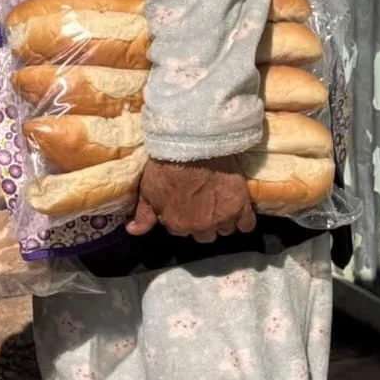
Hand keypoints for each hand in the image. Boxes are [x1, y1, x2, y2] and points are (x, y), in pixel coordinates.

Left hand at [128, 157, 255, 242]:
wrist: (193, 145)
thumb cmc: (166, 165)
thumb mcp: (148, 190)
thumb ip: (143, 216)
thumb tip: (132, 232)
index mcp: (177, 225)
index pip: (179, 230)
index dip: (180, 215)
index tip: (182, 202)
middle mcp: (201, 227)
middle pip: (204, 234)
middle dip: (201, 222)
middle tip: (201, 203)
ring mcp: (223, 218)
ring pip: (225, 229)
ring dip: (221, 220)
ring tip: (219, 203)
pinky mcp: (241, 207)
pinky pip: (247, 225)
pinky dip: (243, 220)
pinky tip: (238, 211)